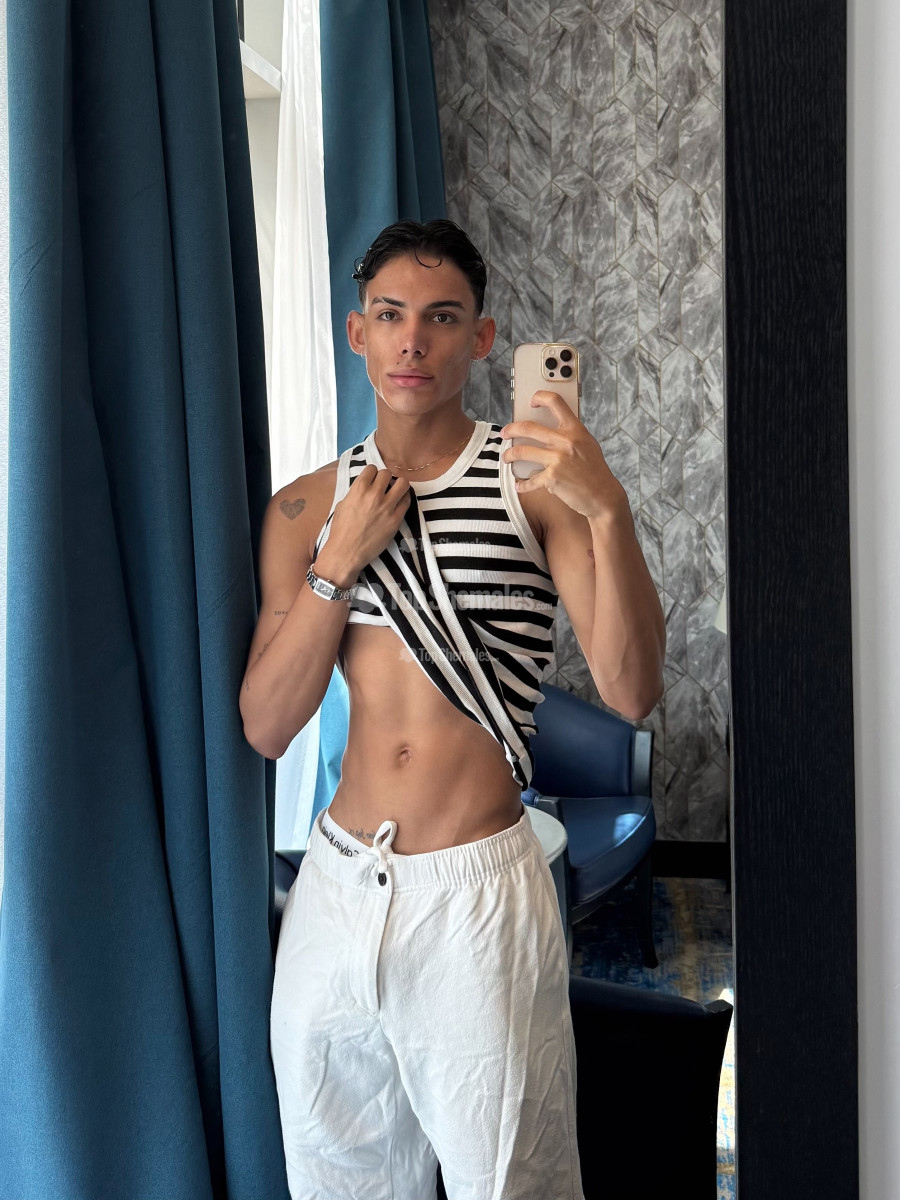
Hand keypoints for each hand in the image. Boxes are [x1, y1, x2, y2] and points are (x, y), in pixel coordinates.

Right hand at [321, 466, 411, 578]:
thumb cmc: (341, 530)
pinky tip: (399, 503)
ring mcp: (387, 507)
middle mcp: (374, 495)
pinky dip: (403, 499)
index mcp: (358, 489)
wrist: (346, 552)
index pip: (372, 468)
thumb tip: (365, 488)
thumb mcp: (342, 505)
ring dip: (399, 485)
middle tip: (384, 486)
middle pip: (387, 473)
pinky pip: (406, 501)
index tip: (373, 479)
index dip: (372, 473)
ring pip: (402, 484)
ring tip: (396, 490)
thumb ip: (355, 493)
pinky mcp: (396, 520)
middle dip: (385, 478)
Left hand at [501, 391, 628, 520]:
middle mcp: (565, 441)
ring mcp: (557, 459)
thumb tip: (548, 430)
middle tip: (505, 433)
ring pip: (522, 451)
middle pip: (528, 427)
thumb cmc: (594, 470)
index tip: (532, 401)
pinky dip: (522, 484)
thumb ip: (570, 435)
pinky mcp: (552, 478)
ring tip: (507, 457)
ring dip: (509, 455)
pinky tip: (519, 485)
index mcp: (575, 430)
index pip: (556, 402)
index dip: (540, 397)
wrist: (602, 495)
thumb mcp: (587, 444)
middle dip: (511, 429)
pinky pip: (530, 480)